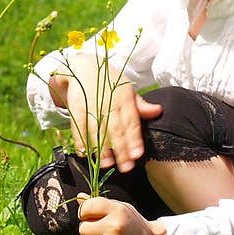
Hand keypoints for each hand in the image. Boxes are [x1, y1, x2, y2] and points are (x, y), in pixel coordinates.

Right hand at [51, 55, 160, 171]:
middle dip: (121, 150)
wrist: (82, 67)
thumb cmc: (109, 83)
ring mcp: (91, 104)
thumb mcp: (127, 90)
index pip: (131, 122)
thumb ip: (140, 105)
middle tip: (126, 167)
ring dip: (101, 148)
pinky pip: (78, 125)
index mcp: (124, 98)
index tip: (137, 155)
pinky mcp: (76, 106)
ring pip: (97, 130)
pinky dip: (80, 140)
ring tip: (106, 164)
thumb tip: (158, 111)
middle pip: (116, 129)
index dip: (134, 139)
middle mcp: (109, 102)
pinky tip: (84, 153)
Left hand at [77, 194, 173, 234]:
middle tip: (102, 231)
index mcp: (116, 210)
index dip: (85, 212)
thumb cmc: (131, 224)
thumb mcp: (119, 208)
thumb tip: (79, 197)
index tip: (92, 216)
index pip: (86, 208)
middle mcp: (114, 227)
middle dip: (90, 230)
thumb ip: (99, 203)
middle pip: (83, 228)